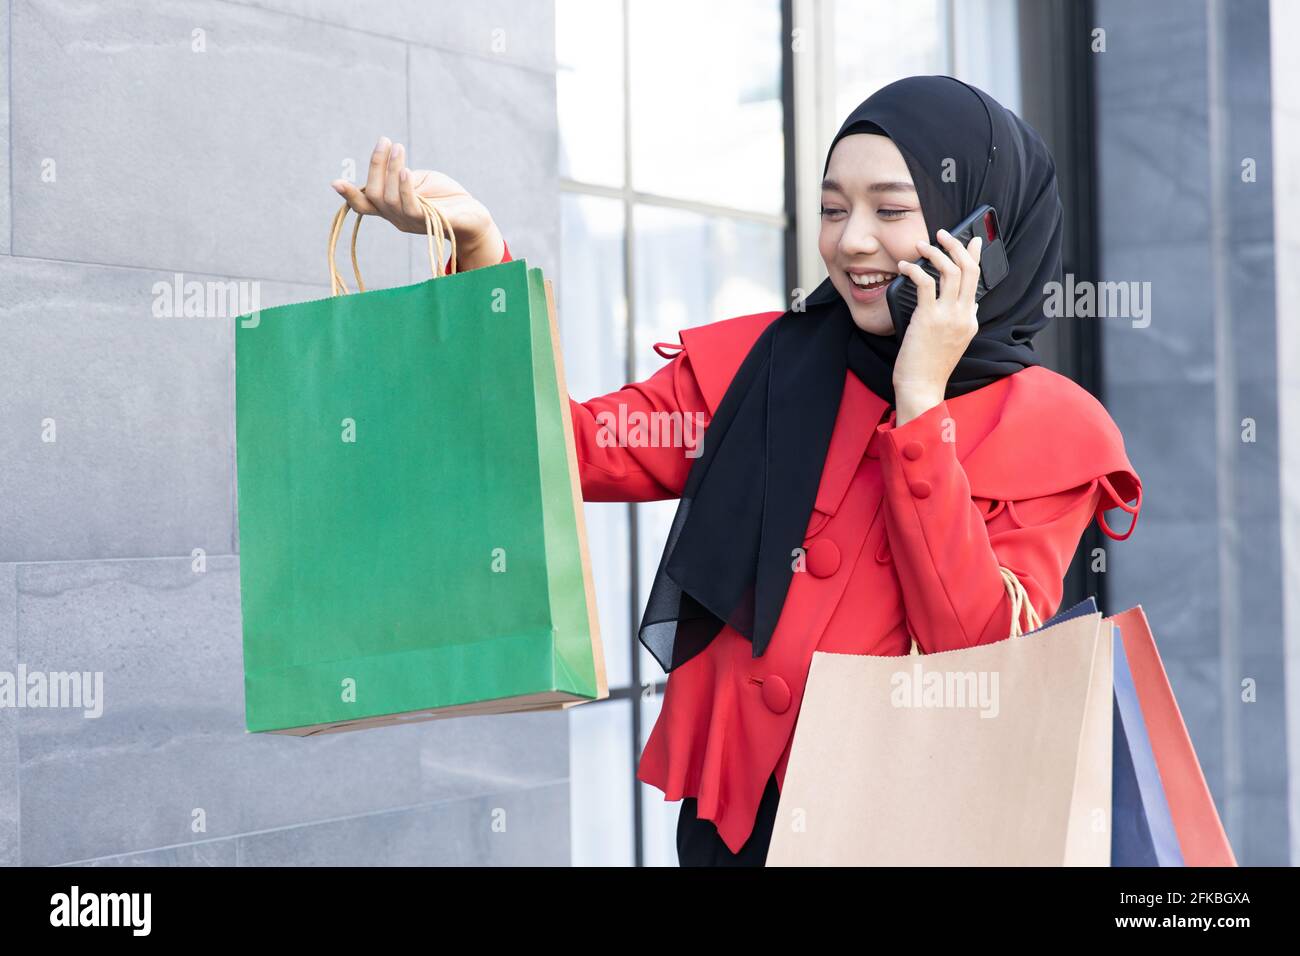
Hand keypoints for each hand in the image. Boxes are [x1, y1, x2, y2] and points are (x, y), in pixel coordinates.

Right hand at [331, 136, 503, 268]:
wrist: (474, 217)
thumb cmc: (446, 198)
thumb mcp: (419, 180)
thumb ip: (399, 174)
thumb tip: (387, 163)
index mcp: (391, 208)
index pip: (364, 204)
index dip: (348, 195)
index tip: (334, 181)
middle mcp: (397, 218)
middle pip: (373, 195)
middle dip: (376, 166)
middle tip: (386, 141)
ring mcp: (412, 222)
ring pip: (389, 199)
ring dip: (391, 169)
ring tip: (398, 148)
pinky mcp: (430, 222)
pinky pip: (411, 208)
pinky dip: (405, 187)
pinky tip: (406, 171)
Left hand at [892, 229, 983, 423]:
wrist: (921, 387)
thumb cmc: (930, 366)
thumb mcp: (955, 341)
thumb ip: (964, 320)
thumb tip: (972, 303)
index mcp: (971, 320)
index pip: (977, 280)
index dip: (973, 257)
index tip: (972, 241)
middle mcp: (964, 315)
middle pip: (969, 269)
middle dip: (958, 245)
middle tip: (944, 233)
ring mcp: (948, 316)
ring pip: (951, 271)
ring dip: (936, 252)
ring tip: (922, 244)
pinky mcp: (929, 318)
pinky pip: (925, 283)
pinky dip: (914, 269)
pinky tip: (904, 266)